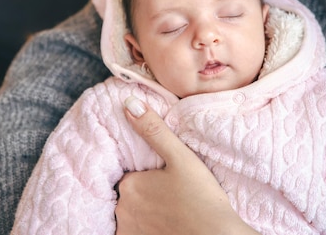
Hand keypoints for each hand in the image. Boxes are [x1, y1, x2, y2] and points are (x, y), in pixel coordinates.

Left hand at [115, 96, 258, 234]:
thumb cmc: (202, 198)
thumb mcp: (181, 158)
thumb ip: (154, 130)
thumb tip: (129, 103)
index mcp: (130, 185)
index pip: (133, 175)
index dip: (150, 176)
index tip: (167, 180)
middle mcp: (123, 210)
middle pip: (131, 196)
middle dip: (147, 194)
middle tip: (174, 195)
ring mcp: (129, 231)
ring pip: (133, 215)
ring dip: (146, 213)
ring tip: (173, 212)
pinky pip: (134, 231)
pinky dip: (146, 228)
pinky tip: (166, 225)